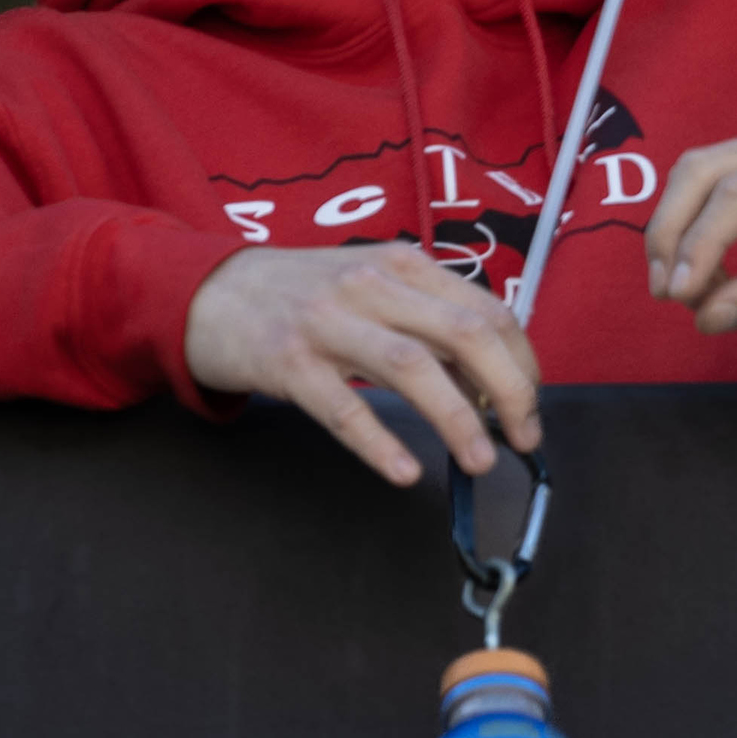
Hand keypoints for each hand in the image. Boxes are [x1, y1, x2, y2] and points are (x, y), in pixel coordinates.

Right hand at [183, 244, 541, 483]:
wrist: (205, 292)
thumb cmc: (302, 295)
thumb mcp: (371, 286)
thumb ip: (426, 317)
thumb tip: (491, 376)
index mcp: (403, 266)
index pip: (488, 310)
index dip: (522, 362)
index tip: (531, 403)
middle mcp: (372, 285)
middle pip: (465, 335)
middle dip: (509, 390)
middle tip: (526, 437)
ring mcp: (328, 321)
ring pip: (412, 368)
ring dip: (458, 418)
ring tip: (481, 460)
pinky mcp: (287, 361)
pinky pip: (342, 407)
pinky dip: (379, 442)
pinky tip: (405, 472)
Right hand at [646, 121, 736, 333]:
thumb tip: (706, 319)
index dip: (701, 242)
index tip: (678, 292)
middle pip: (702, 170)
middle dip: (671, 231)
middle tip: (663, 292)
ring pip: (695, 174)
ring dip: (675, 232)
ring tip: (684, 292)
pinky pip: (706, 188)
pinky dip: (692, 229)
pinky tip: (700, 274)